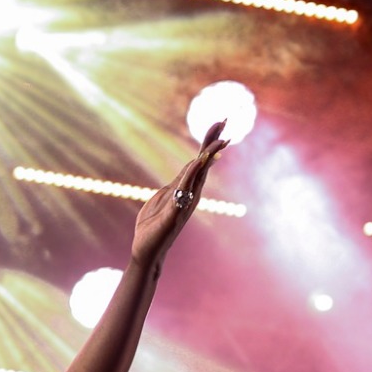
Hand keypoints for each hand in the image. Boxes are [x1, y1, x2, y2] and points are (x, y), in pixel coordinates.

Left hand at [131, 120, 228, 267]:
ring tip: (220, 139)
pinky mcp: (174, 213)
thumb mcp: (162, 198)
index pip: (199, 161)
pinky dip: (190, 175)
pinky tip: (197, 161)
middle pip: (204, 163)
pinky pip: (183, 190)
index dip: (209, 143)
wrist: (145, 251)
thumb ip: (174, 185)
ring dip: (208, 155)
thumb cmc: (152, 226)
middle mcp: (190, 195)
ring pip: (199, 174)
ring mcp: (184, 203)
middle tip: (226, 121)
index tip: (220, 124)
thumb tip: (184, 172)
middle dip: (214, 142)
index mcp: (185, 189)